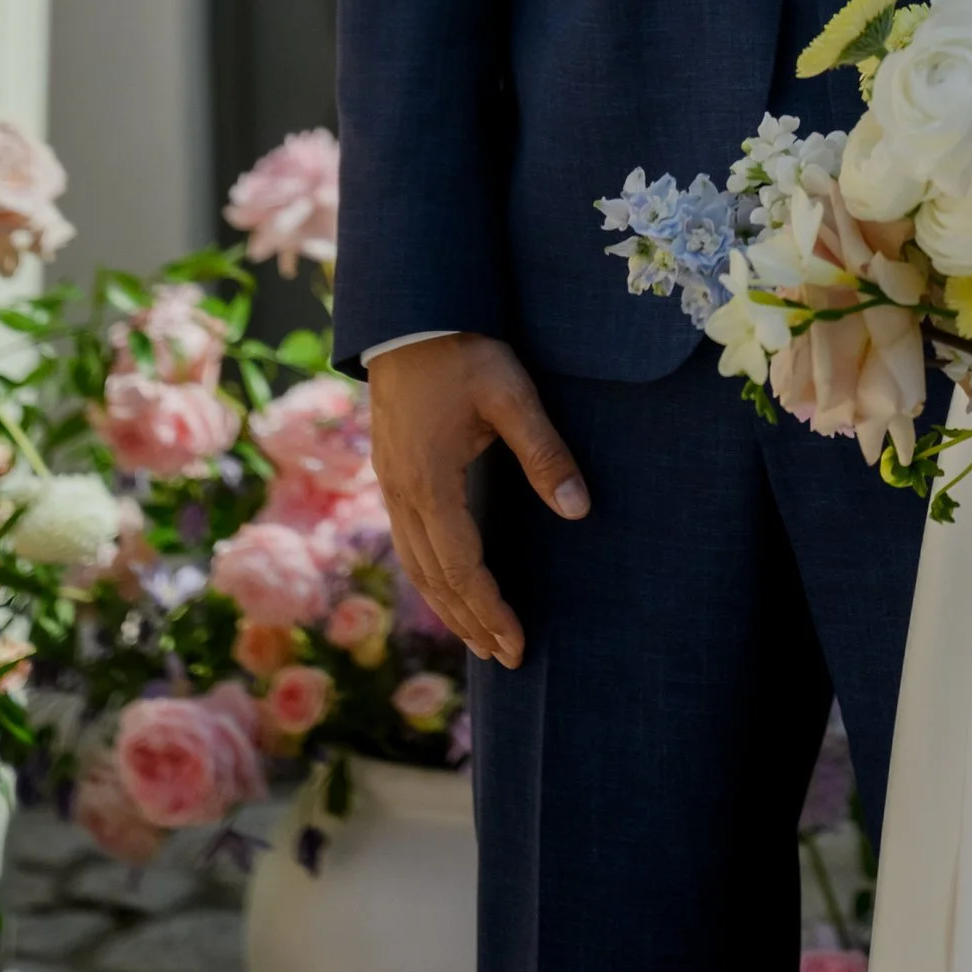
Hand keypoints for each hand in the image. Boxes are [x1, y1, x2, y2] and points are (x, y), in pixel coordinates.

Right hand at [366, 333, 587, 666]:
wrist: (406, 314)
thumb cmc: (461, 348)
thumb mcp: (511, 393)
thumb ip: (544, 452)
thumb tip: (579, 510)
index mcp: (429, 482)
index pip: (460, 567)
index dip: (489, 609)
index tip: (517, 642)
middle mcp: (403, 493)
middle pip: (434, 578)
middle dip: (470, 622)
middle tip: (506, 657)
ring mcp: (391, 484)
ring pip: (416, 565)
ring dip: (447, 606)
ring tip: (479, 639)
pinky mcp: (392, 472)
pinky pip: (408, 541)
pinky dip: (430, 575)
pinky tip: (447, 585)